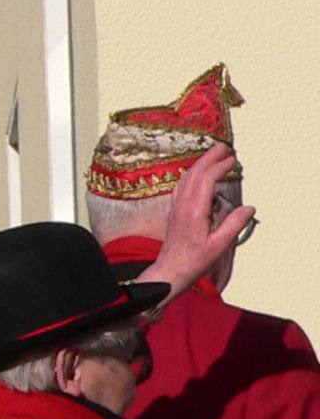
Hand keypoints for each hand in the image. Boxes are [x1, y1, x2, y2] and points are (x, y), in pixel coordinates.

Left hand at [136, 145, 254, 297]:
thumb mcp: (219, 245)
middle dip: (208, 158)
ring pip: (185, 179)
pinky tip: (195, 175)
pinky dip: (190, 176)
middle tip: (222, 147)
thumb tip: (249, 207)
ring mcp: (175, 208)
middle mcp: (182, 206)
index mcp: (194, 211)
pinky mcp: (173, 213)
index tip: (232, 159)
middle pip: (194, 174)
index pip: (206, 180)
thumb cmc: (193, 261)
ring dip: (199, 164)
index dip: (219, 166)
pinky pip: (180, 187)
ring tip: (213, 155)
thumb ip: (234, 224)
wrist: (169, 271)